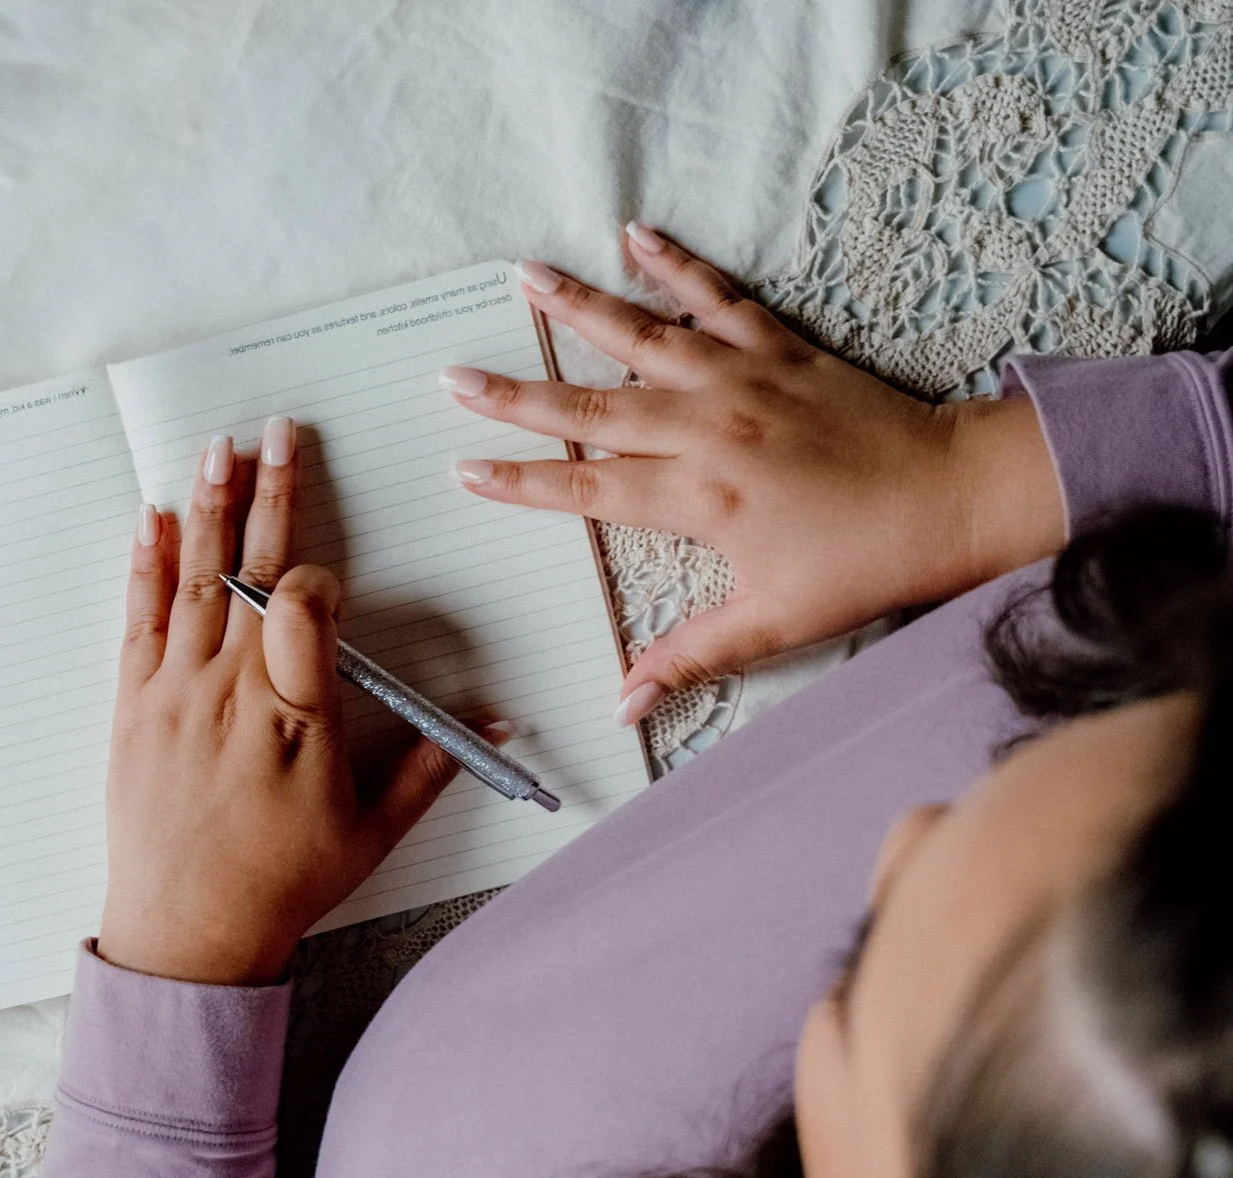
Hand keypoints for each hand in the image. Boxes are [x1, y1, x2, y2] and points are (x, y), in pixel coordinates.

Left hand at [96, 423, 499, 986]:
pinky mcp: (132, 708)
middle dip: (266, 492)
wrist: (184, 933)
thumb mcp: (370, 833)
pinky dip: (144, 567)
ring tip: (215, 447)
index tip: (327, 575)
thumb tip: (495, 724)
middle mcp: (230, 694)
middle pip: (248, 571)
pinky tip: (151, 520)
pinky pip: (138, 621)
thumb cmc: (279, 886)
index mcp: (295, 718)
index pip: (302, 606)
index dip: (316, 578)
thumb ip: (428, 767)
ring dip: (204, 508)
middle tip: (276, 429)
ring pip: (192, 581)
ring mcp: (174, 695)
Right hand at [445, 225, 1064, 721]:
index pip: (587, 489)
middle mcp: (708, 429)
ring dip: (577, 306)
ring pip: (643, 335)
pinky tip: (637, 237)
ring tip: (522, 277)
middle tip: (455, 375)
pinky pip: (718, 297)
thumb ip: (691, 655)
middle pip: (592, 408)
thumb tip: (622, 704)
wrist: (958, 497)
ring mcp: (742, 380)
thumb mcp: (776, 622)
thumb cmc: (870, 564)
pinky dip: (677, 265)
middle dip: (517, 394)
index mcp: (700, 498)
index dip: (522, 483)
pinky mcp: (781, 350)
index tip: (466, 471)